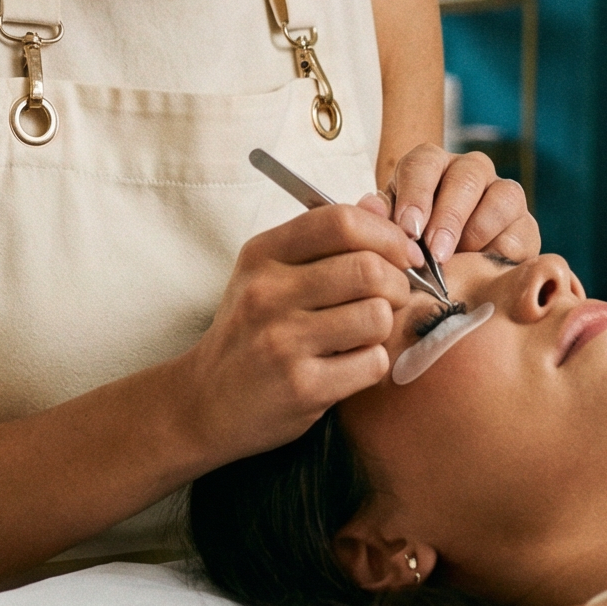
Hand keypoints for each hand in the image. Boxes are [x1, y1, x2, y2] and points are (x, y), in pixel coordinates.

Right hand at [178, 202, 418, 461]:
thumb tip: (378, 202)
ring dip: (384, 327)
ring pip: (377, 316)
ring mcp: (282, 341)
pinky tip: (349, 366)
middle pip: (368, 269)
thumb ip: (324, 239)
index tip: (402, 255)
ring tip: (363, 335)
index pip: (341, 222)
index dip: (386, 235)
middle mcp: (267, 292)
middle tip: (391, 299)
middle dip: (397, 284)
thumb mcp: (270, 275)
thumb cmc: (249, 332)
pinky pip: (373, 363)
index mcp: (262, 255)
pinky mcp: (301, 387)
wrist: (204, 402)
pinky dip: (373, 364)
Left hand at [378, 144, 538, 268]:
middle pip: (466, 176)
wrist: (450, 278)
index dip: (416, 195)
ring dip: (478, 230)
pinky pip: (522, 229)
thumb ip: (380, 219)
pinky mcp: (524, 224)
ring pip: (503, 195)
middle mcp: (469, 171)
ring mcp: (502, 194)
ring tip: (459, 261)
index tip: (409, 229)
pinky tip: (484, 268)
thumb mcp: (391, 232)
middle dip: (449, 216)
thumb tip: (367, 206)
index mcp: (430, 165)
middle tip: (435, 252)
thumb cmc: (413, 248)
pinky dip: (503, 250)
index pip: (424, 163)